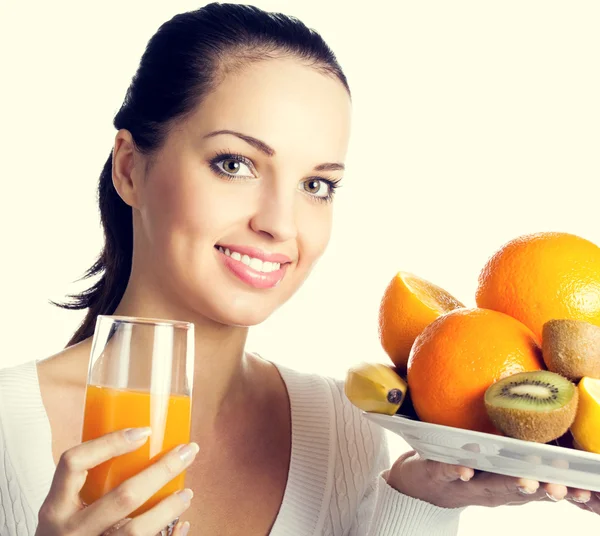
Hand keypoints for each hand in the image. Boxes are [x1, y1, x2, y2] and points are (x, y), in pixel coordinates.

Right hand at [35, 428, 198, 535]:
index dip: (109, 443)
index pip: (74, 463)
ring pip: (136, 531)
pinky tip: (181, 525)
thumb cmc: (66, 530)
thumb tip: (142, 441)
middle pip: (123, 497)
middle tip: (186, 453)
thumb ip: (89, 483)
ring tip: (186, 494)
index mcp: (55, 507)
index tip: (145, 432)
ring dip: (168, 509)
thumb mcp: (64, 507)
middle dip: (161, 471)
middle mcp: (70, 530)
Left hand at [385, 450, 599, 512]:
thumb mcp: (495, 469)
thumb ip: (520, 458)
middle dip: (539, 489)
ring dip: (507, 483)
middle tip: (559, 487)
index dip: (560, 490)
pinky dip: (458, 470)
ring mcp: (462, 484)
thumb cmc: (465, 472)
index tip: (583, 490)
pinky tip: (467, 468)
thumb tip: (552, 440)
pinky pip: (447, 472)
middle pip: (517, 491)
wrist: (420, 487)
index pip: (537, 489)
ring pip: (488, 486)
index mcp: (505, 485)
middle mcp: (488, 490)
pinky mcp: (437, 474)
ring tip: (524, 480)